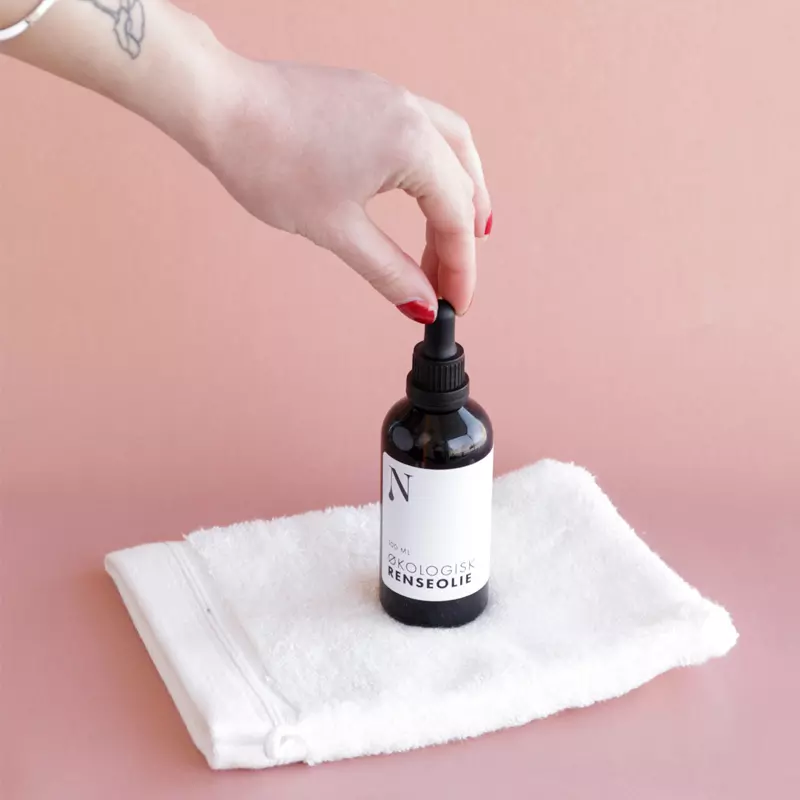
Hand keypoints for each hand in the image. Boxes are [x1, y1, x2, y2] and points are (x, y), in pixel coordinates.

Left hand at [203, 59, 491, 320]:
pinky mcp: (371, 95)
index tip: (455, 305)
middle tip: (446, 283)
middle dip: (459, 240)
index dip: (461, 269)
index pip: (455, 218)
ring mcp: (392, 98)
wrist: (219, 106)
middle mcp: (411, 113)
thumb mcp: (336, 230)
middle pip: (460, 185)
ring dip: (460, 196)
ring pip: (452, 150)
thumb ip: (388, 271)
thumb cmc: (269, 161)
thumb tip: (421, 304)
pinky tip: (423, 191)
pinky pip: (425, 131)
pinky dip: (436, 168)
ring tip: (455, 238)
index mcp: (411, 144)